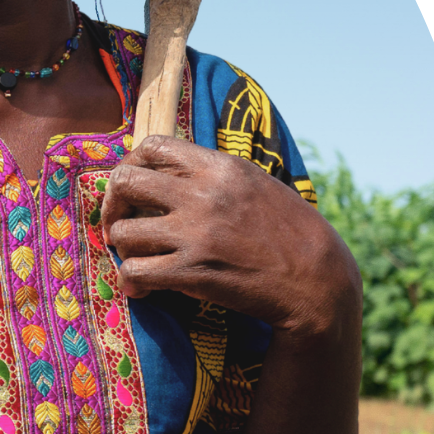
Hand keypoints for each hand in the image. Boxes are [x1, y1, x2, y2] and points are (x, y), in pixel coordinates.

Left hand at [101, 136, 359, 337]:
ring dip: (125, 248)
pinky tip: (143, 288)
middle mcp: (204, 193)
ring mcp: (196, 232)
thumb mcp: (256, 185)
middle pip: (124, 180)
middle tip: (121, 223)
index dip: (132, 165)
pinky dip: (132, 281)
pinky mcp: (193, 271)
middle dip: (113, 204)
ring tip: (140, 259)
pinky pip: (134, 270)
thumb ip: (212, 175)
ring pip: (123, 230)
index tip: (134, 189)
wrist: (320, 283)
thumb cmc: (289, 234)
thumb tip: (163, 170)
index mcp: (221, 167)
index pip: (151, 145)